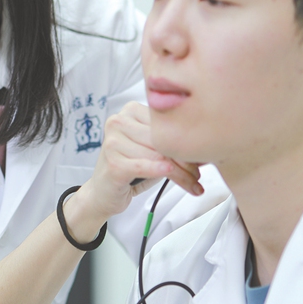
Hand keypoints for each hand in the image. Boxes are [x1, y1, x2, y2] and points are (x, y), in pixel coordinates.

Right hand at [70, 102, 202, 226]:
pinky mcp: (112, 163)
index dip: (185, 142)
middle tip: (198, 175)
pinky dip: (158, 169)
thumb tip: (201, 146)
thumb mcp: (150, 150)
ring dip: (179, 174)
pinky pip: (142, 165)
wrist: (102, 192)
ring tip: (191, 183)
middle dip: (185, 161)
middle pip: (162, 140)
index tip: (199, 159)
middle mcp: (118, 122)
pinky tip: (170, 172)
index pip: (164, 125)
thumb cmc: (128, 169)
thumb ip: (168, 142)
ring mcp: (113, 142)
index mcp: (129, 111)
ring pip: (157, 155)